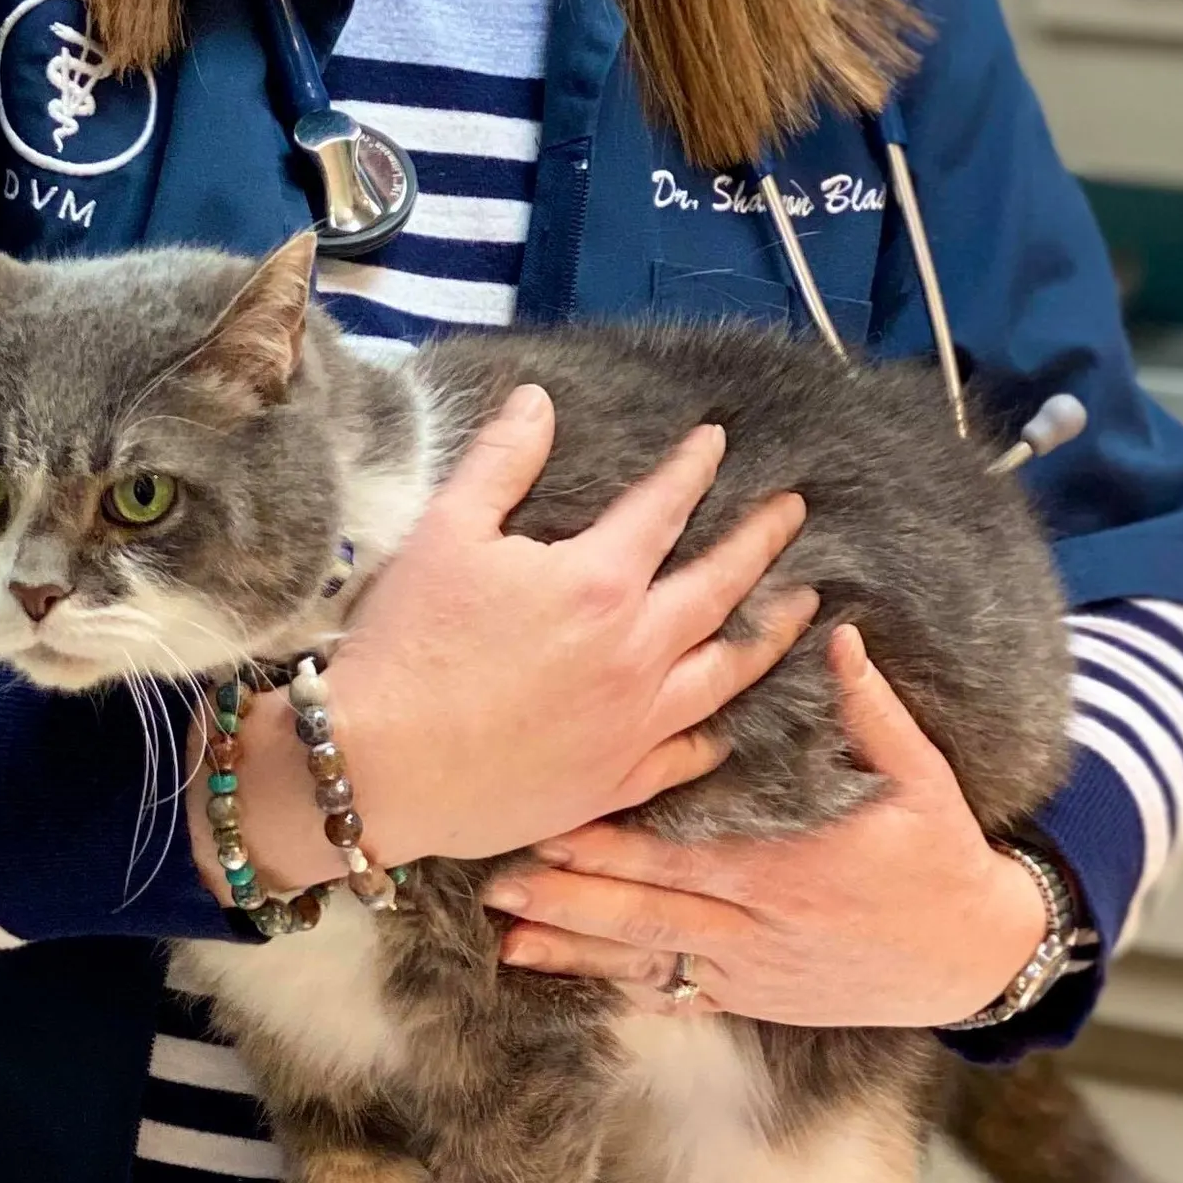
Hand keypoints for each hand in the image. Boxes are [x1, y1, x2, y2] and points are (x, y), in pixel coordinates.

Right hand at [193, 386, 814, 898]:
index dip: (692, 468)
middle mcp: (635, 652)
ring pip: (726, 673)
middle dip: (761, 541)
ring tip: (802, 609)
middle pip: (718, 587)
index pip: (662, 508)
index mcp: (597, 582)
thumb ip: (502, 460)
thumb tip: (538, 399)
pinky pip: (687, 755)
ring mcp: (634, 725)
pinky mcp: (617, 782)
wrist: (379, 767)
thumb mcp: (446, 531)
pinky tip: (729, 724)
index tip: (718, 441)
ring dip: (770, 635)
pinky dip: (716, 736)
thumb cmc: (408, 643)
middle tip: (795, 512)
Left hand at [478, 623, 1050, 1027]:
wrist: (975, 957)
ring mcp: (751, 970)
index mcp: (788, 867)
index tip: (553, 817)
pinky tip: (565, 977)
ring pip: (648, 958)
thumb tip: (837, 634)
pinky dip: (616, 984)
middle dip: (569, 895)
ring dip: (576, 947)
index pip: (682, 852)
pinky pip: (674, 993)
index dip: (614, 841)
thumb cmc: (943, 856)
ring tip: (508, 936)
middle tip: (499, 876)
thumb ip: (870, 709)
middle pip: (646, 911)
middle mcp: (759, 925)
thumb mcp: (921, 777)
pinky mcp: (753, 997)